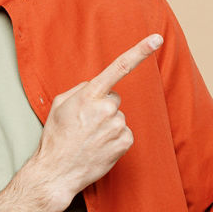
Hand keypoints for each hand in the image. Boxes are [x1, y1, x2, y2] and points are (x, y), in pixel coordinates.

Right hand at [28, 34, 163, 207]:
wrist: (57, 171)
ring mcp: (117, 125)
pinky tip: (99, 146)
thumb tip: (95, 88)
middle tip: (85, 124)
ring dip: (107, 125)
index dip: (140, 51)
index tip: (156, 39)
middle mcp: (106, 108)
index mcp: (89, 95)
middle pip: (113, 98)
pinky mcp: (125, 141)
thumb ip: (80, 90)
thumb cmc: (56, 138)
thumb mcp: (59, 106)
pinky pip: (124, 132)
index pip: (118, 67)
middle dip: (102, 107)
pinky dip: (114, 139)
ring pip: (118, 117)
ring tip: (89, 138)